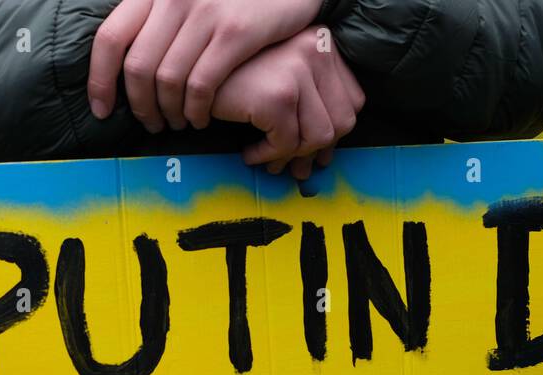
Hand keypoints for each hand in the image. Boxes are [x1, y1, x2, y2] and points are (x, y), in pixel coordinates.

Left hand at [88, 0, 323, 132]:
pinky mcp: (235, 32)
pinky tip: (200, 117)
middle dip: (140, 107)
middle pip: (138, 68)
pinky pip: (201, 84)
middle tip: (150, 124)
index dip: (100, 80)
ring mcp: (204, 13)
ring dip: (169, 112)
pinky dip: (196, 110)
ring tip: (177, 123)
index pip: (111, 39)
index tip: (102, 109)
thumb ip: (157, 21)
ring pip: (168, 81)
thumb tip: (127, 66)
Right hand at [210, 28, 363, 179]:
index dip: (332, 133)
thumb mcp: (279, 82)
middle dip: (314, 151)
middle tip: (288, 164)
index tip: (306, 149)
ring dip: (290, 157)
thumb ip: (308, 108)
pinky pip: (286, 144)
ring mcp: (299, 70)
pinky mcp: (278, 95)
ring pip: (319, 138)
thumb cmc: (232, 78)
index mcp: (322, 43)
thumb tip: (324, 160)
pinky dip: (266, 156)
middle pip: (343, 122)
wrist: (188, 67)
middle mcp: (316, 50)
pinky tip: (248, 153)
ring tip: (267, 160)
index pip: (353, 101)